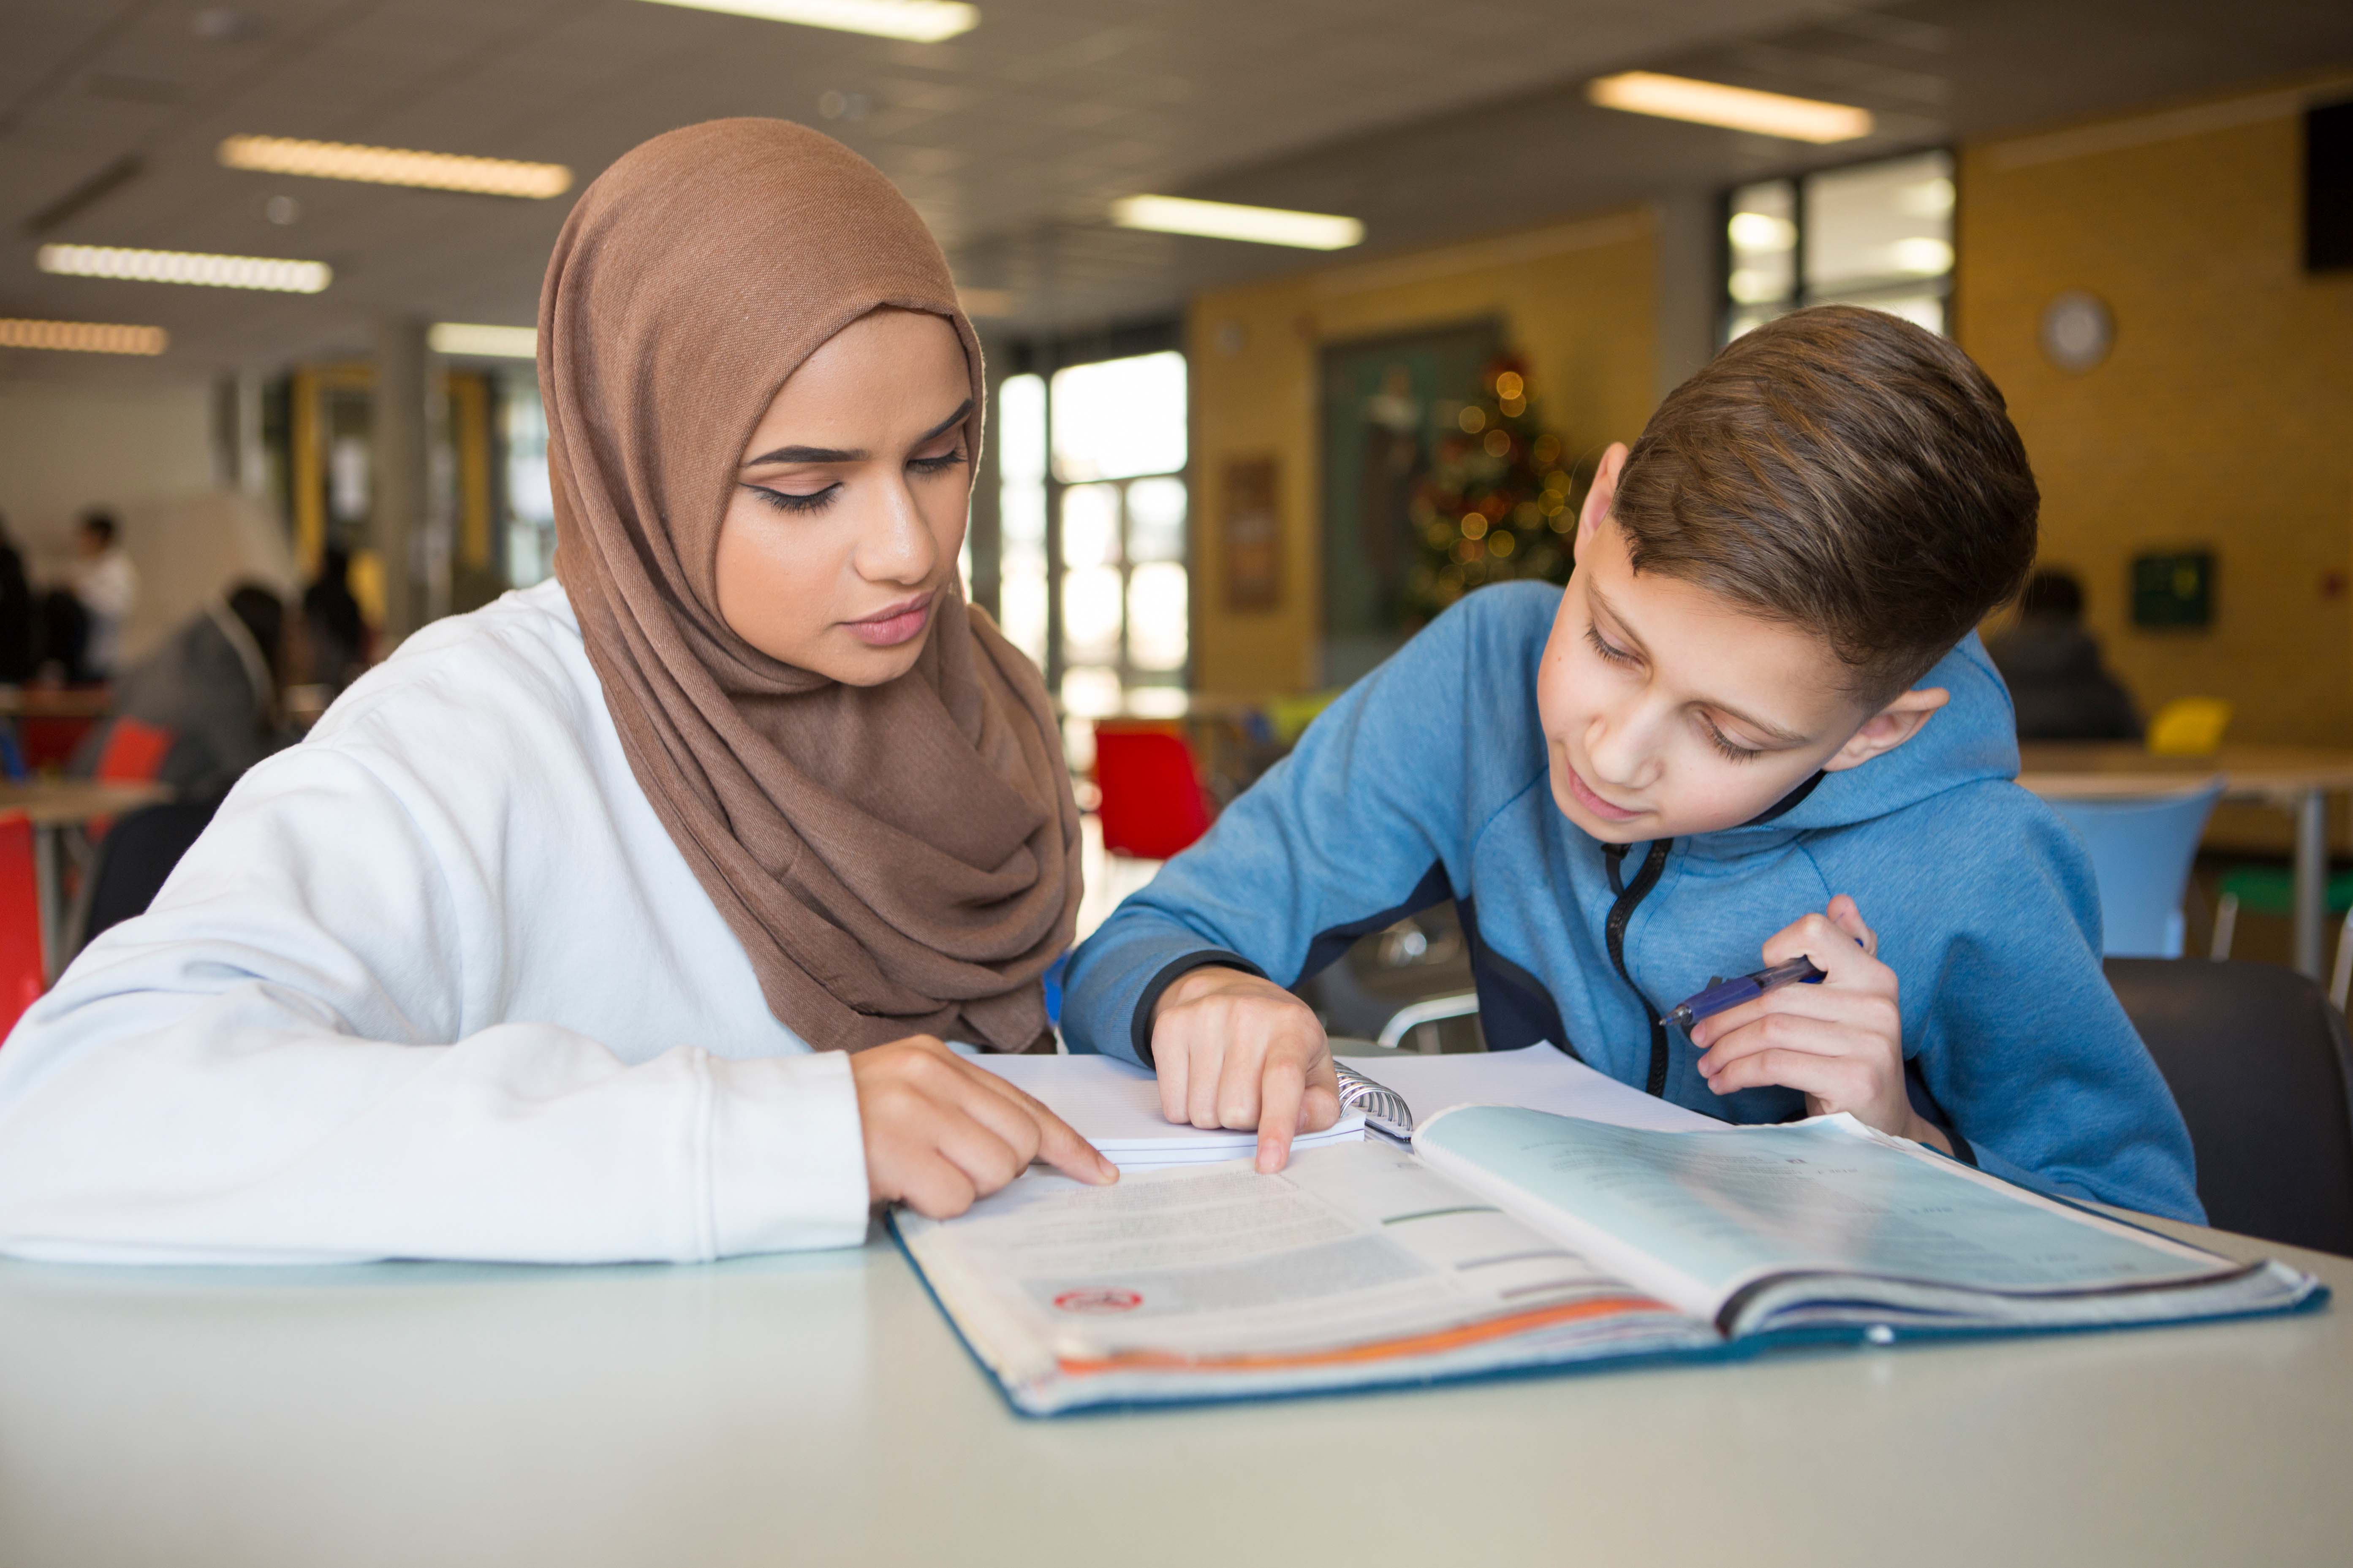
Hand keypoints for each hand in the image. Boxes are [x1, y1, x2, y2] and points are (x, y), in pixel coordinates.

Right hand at [851, 1036, 1116, 1217]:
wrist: (762, 1134)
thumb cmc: (840, 1127)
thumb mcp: (906, 1098)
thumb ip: (961, 1111)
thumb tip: (1027, 1153)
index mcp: (936, 1060)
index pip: (1025, 1104)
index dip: (1068, 1145)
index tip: (1098, 1172)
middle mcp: (929, 1076)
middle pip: (1019, 1142)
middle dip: (998, 1171)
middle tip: (947, 1170)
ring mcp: (912, 1111)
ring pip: (995, 1171)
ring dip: (964, 1188)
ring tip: (916, 1175)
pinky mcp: (894, 1150)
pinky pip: (955, 1198)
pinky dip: (935, 1205)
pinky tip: (900, 1188)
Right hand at [1150, 965, 1339, 1172]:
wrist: (1231, 992)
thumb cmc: (1279, 1041)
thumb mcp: (1315, 1069)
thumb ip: (1318, 1107)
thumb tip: (1294, 1127)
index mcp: (1292, 1027)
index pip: (1281, 1080)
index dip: (1276, 1126)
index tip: (1269, 1162)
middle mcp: (1247, 1015)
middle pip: (1236, 1110)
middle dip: (1244, 1121)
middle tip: (1252, 1096)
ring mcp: (1204, 1017)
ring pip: (1201, 1112)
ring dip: (1214, 1115)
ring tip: (1226, 1085)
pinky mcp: (1170, 1027)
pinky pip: (1172, 1105)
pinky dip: (1186, 1109)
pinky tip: (1201, 1080)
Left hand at [1687, 896, 1950, 1152]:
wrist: (1882, 1125)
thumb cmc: (1849, 1061)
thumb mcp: (1850, 1007)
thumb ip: (1843, 956)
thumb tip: (1840, 902)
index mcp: (1874, 976)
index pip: (1815, 932)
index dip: (1774, 950)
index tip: (1749, 983)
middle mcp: (1876, 1004)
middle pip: (1775, 995)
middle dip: (1725, 1017)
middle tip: (1699, 1035)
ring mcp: (1869, 1042)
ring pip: (1770, 1030)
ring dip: (1725, 1048)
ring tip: (1708, 1063)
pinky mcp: (1854, 1079)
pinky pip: (1775, 1065)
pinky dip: (1738, 1073)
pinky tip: (1725, 1081)